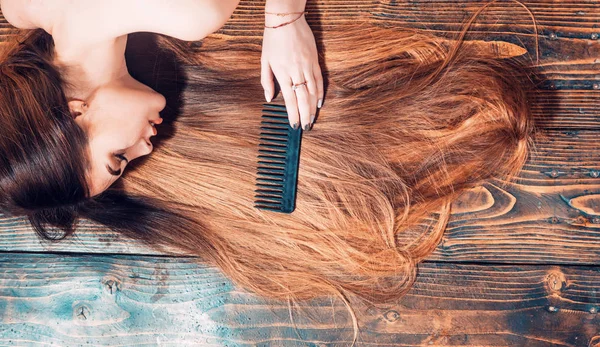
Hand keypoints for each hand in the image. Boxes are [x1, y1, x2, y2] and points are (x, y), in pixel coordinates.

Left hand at [261, 14, 323, 129]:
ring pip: (312, 91)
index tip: (294, 125)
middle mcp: (295, 71)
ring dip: (313, 106)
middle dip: (305, 114)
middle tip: (306, 126)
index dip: (293, 114)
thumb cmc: (273, 40)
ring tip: (313, 118)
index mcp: (282, 72)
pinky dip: (320, 92)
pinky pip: (319, 79)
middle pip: (302, 98)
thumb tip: (269, 98)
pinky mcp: (314, 60)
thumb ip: (267, 81)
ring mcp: (306, 65)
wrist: (286, 20)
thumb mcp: (265, 60)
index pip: (289, 99)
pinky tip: (319, 102)